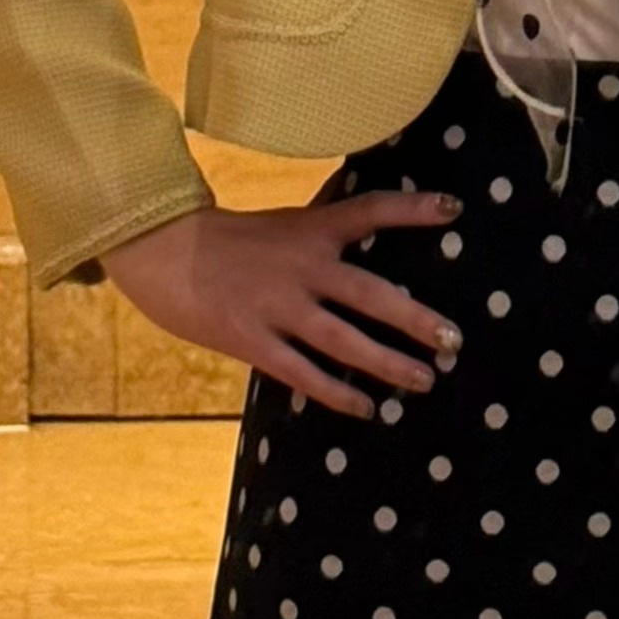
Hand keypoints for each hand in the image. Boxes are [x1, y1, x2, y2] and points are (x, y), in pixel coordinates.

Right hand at [101, 187, 463, 420]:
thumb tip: (368, 210)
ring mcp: (277, 306)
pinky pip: (303, 373)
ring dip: (387, 363)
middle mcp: (301, 265)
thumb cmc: (234, 240)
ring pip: (343, 341)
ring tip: (424, 380)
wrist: (165, 253)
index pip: (368, 210)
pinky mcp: (252, 340)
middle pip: (369, 293)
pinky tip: (367, 409)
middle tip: (454, 340)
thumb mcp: (284, 224)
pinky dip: (337, 394)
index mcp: (311, 229)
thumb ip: (325, 225)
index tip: (453, 208)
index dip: (411, 208)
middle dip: (415, 319)